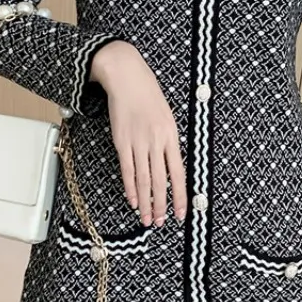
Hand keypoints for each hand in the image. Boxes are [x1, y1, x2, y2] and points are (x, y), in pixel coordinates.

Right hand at [90, 41, 186, 226]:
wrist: (127, 78)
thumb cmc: (148, 95)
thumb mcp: (167, 117)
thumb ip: (169, 142)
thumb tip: (170, 167)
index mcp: (172, 136)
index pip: (178, 173)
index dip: (179, 196)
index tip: (179, 213)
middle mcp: (156, 142)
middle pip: (160, 181)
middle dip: (160, 205)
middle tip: (159, 223)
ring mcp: (138, 143)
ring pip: (143, 179)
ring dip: (145, 202)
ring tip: (145, 218)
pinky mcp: (121, 142)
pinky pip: (127, 169)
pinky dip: (130, 187)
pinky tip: (133, 199)